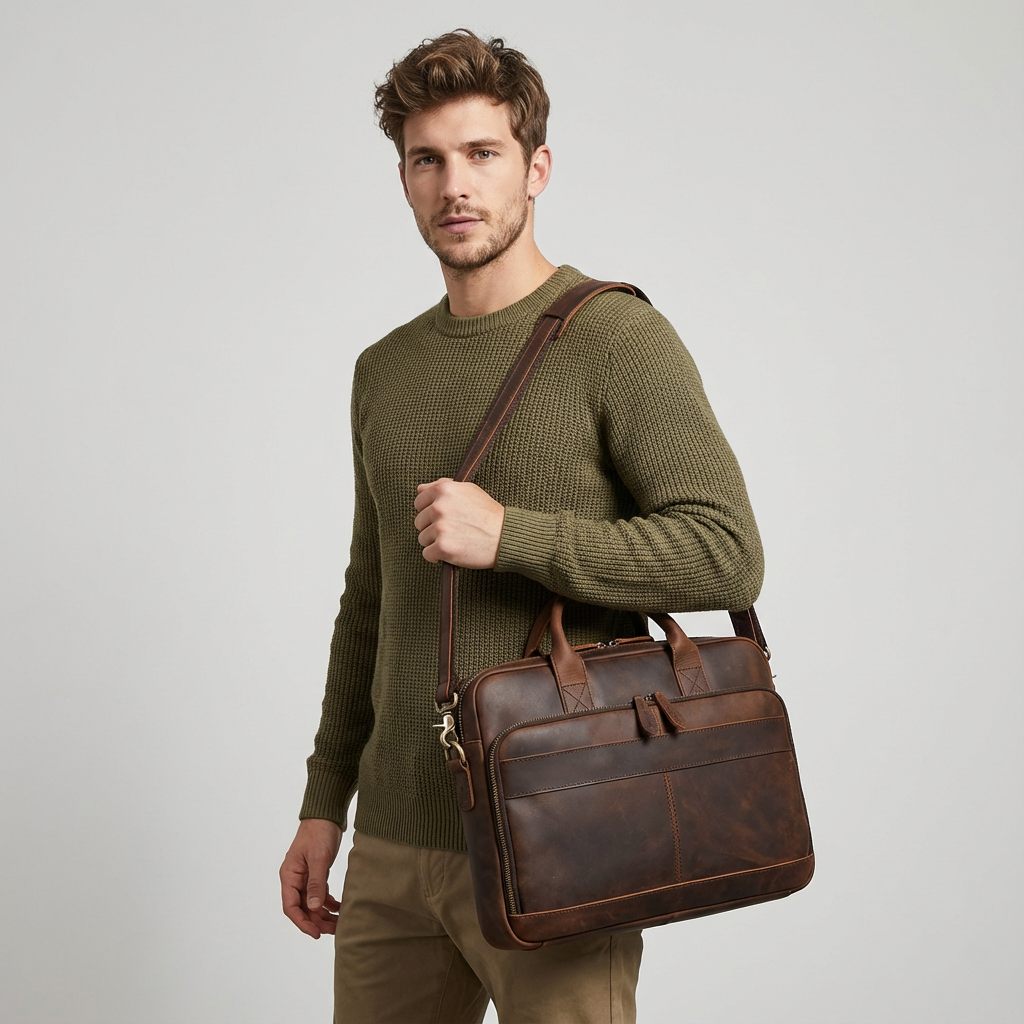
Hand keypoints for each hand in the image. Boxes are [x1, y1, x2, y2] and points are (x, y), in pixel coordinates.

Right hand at [279, 818, 342, 938]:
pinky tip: (339, 909)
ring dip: (323, 915)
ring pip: (312, 903)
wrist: (326, 816)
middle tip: (333, 930)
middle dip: (316, 921)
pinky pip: (320, 895)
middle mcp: (295, 879)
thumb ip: (316, 883)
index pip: (290, 907)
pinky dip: (328, 903)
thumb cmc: (318, 833)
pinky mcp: (316, 874)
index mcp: (289, 875)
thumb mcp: (318, 858)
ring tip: (338, 923)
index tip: (316, 933)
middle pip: (302, 908)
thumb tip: (313, 907)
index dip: (302, 922)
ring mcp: (305, 877)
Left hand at [414, 478, 505, 567]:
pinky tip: (451, 552)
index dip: (429, 511)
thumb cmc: (488, 514)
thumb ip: (443, 486)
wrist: (505, 536)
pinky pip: (427, 554)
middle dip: (432, 527)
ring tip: (455, 540)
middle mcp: (439, 507)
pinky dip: (437, 556)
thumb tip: (420, 489)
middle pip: (419, 522)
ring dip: (435, 542)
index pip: (419, 502)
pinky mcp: (443, 547)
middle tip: (453, 530)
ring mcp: (440, 527)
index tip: (443, 517)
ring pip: (422, 538)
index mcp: (444, 490)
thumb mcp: (469, 490)